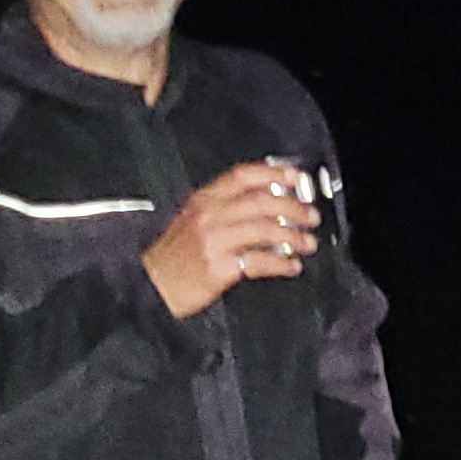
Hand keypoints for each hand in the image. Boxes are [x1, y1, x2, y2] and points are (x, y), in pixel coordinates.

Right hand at [143, 159, 323, 317]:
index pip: (241, 175)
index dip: (273, 173)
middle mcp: (209, 216)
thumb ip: (224, 207)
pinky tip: (292, 266)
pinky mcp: (218, 269)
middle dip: (293, 207)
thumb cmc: (174, 255)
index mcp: (203, 199)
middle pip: (260, 201)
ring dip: (293, 236)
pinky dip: (281, 264)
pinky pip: (258, 262)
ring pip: (264, 230)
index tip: (296, 177)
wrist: (150, 286)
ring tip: (308, 243)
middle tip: (311, 216)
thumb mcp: (192, 219)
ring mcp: (213, 242)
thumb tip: (267, 201)